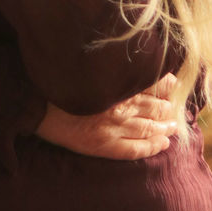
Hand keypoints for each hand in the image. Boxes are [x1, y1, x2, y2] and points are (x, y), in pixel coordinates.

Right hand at [35, 72, 177, 159]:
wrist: (36, 103)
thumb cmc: (59, 81)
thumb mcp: (86, 65)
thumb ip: (110, 65)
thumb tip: (130, 60)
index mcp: (117, 84)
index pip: (151, 83)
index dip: (165, 84)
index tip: (172, 82)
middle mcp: (120, 106)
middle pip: (154, 107)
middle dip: (168, 107)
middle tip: (175, 106)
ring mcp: (113, 128)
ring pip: (149, 128)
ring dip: (165, 127)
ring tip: (173, 126)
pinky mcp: (104, 145)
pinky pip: (135, 150)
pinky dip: (152, 147)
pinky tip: (162, 145)